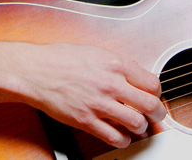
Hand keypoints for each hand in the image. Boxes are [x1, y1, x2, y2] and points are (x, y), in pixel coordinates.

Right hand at [15, 42, 164, 147]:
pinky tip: (121, 135)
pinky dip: (123, 140)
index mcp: (114, 63)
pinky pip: (115, 137)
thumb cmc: (57, 59)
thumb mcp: (93, 51)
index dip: (156, 92)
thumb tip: (132, 76)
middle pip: (150, 105)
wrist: (34, 71)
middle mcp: (110, 83)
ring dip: (141, 127)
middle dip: (157, 113)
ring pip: (137, 123)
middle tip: (155, 115)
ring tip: (137, 126)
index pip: (152, 83)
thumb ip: (115, 65)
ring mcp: (99, 103)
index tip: (152, 95)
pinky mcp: (87, 120)